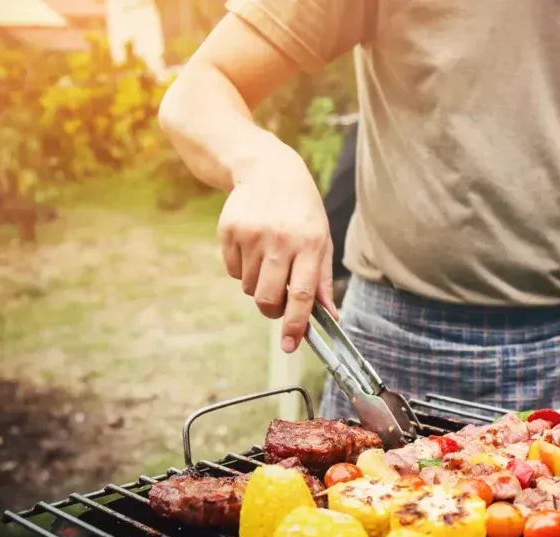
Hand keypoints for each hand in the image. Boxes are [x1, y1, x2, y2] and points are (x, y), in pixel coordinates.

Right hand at [217, 144, 334, 353]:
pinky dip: (242, 269)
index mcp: (308, 243)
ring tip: (269, 260)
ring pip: (248, 287)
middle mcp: (279, 239)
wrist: (267, 170)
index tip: (290, 344)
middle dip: (272, 310)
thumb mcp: (321, 239)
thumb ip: (322, 280)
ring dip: (258, 285)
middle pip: (268, 297)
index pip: (301, 294)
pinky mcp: (228, 230)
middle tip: (277, 304)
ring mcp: (251, 234)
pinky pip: (232, 271)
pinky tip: (253, 247)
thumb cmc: (301, 211)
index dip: (295, 323)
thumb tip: (330, 317)